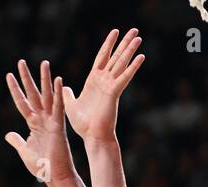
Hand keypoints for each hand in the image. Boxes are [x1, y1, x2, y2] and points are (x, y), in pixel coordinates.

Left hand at [5, 60, 75, 186]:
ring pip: (47, 96)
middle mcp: (43, 118)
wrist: (54, 176)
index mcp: (34, 123)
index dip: (15, 89)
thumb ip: (17, 141)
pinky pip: (58, 107)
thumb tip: (8, 134)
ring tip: (44, 63)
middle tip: (21, 62)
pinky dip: (58, 94)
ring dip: (45, 79)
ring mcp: (51, 121)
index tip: (8, 75)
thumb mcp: (25, 151)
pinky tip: (58, 80)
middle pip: (33, 94)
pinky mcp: (59, 125)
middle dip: (27, 78)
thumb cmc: (42, 166)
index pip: (22, 102)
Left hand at [63, 28, 144, 143]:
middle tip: (134, 29)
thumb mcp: (71, 105)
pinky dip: (133, 67)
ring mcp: (110, 86)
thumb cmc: (83, 125)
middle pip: (116, 56)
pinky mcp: (114, 93)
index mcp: (94, 81)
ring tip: (139, 37)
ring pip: (121, 63)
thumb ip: (69, 94)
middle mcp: (104, 81)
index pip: (102, 57)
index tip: (115, 32)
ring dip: (130, 50)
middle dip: (124, 43)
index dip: (108, 44)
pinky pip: (124, 77)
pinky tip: (141, 57)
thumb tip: (66, 86)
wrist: (92, 137)